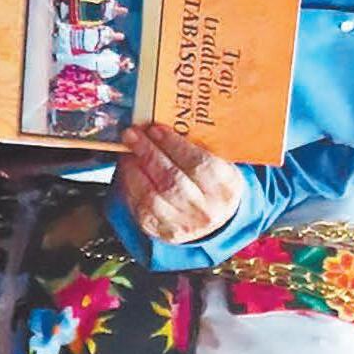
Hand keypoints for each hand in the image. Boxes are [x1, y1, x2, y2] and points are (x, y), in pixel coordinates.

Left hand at [118, 122, 244, 246]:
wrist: (217, 221)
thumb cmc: (213, 183)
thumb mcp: (219, 162)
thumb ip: (199, 145)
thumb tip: (165, 122)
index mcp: (225, 186)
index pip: (199, 164)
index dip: (174, 145)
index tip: (156, 129)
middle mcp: (207, 209)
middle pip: (173, 180)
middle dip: (148, 153)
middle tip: (133, 135)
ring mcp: (184, 224)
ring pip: (153, 196)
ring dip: (135, 170)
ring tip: (128, 151)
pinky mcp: (163, 231)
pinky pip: (141, 208)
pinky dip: (130, 186)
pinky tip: (128, 170)